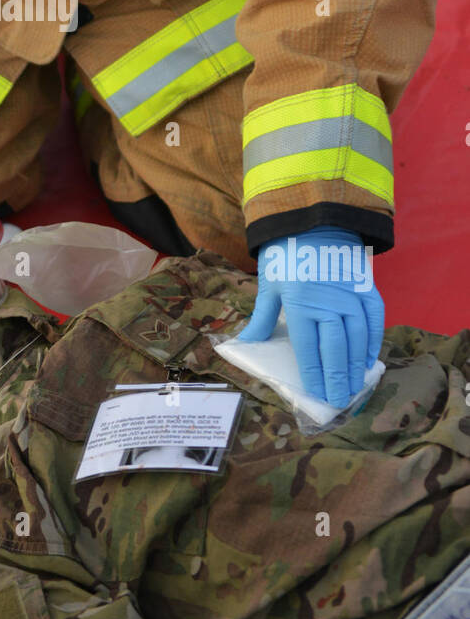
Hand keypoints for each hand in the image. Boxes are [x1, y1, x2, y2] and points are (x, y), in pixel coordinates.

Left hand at [238, 227, 383, 407]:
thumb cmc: (285, 254)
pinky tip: (368, 359)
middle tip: (339, 399)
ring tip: (355, 386)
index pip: (308, 346)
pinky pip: (373, 319)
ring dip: (357, 365)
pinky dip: (372, 340)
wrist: (311, 219)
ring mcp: (349, 292)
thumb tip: (245, 344)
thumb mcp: (269, 284)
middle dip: (338, 376)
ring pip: (357, 337)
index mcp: (299, 300)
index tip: (317, 393)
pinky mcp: (365, 286)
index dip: (314, 372)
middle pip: (335, 346)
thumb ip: (262, 318)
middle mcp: (327, 299)